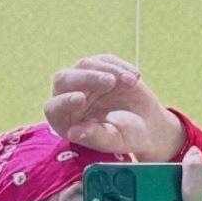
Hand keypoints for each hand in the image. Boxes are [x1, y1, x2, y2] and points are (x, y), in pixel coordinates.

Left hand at [43, 53, 182, 158]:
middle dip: (87, 78)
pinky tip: (135, 79)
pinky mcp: (99, 67)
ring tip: (131, 82)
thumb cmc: (127, 138)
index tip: (81, 99)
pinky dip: (120, 67)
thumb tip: (73, 133)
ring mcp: (83, 80)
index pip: (53, 107)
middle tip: (110, 82)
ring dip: (108, 70)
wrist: (147, 127)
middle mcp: (68, 97)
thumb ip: (94, 137)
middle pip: (64, 79)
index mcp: (65, 120)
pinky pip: (105, 60)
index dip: (64, 102)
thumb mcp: (113, 140)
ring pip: (85, 65)